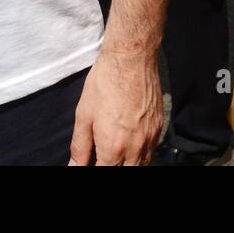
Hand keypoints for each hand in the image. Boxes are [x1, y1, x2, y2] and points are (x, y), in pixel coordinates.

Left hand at [68, 50, 162, 165]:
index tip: (90, 161)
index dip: (94, 169)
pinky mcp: (159, 127)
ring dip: (127, 164)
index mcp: (113, 147)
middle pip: (125, 173)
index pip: (105, 173)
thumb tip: (75, 166)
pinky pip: (151, 151)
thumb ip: (80, 146)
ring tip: (115, 152)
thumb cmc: (104, 83)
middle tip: (102, 156)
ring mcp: (150, 138)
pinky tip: (130, 143)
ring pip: (141, 165)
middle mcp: (135, 147)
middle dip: (112, 166)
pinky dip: (140, 154)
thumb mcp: (84, 114)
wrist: (131, 59)